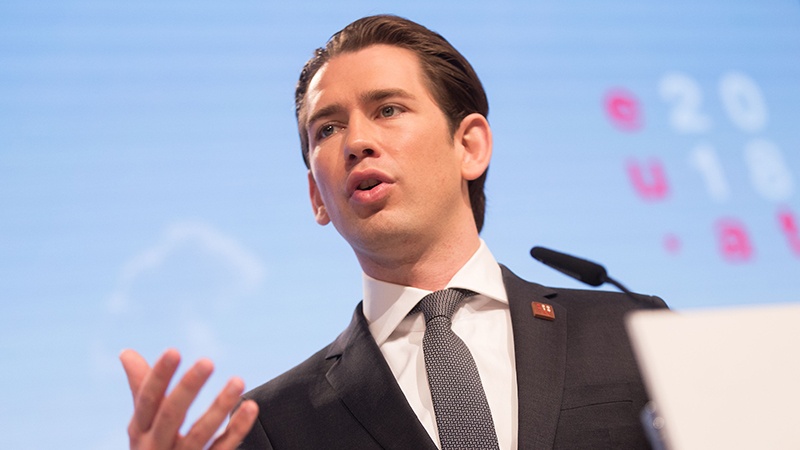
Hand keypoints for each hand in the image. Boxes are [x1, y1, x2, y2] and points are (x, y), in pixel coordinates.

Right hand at [120, 349, 258, 449]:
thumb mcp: (142, 424)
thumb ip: (141, 389)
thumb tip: (126, 352)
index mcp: (139, 431)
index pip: (146, 401)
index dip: (158, 377)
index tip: (173, 351)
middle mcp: (154, 448)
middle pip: (170, 416)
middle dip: (188, 388)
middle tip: (207, 362)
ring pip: (199, 435)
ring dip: (219, 407)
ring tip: (238, 381)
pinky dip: (237, 429)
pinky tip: (250, 407)